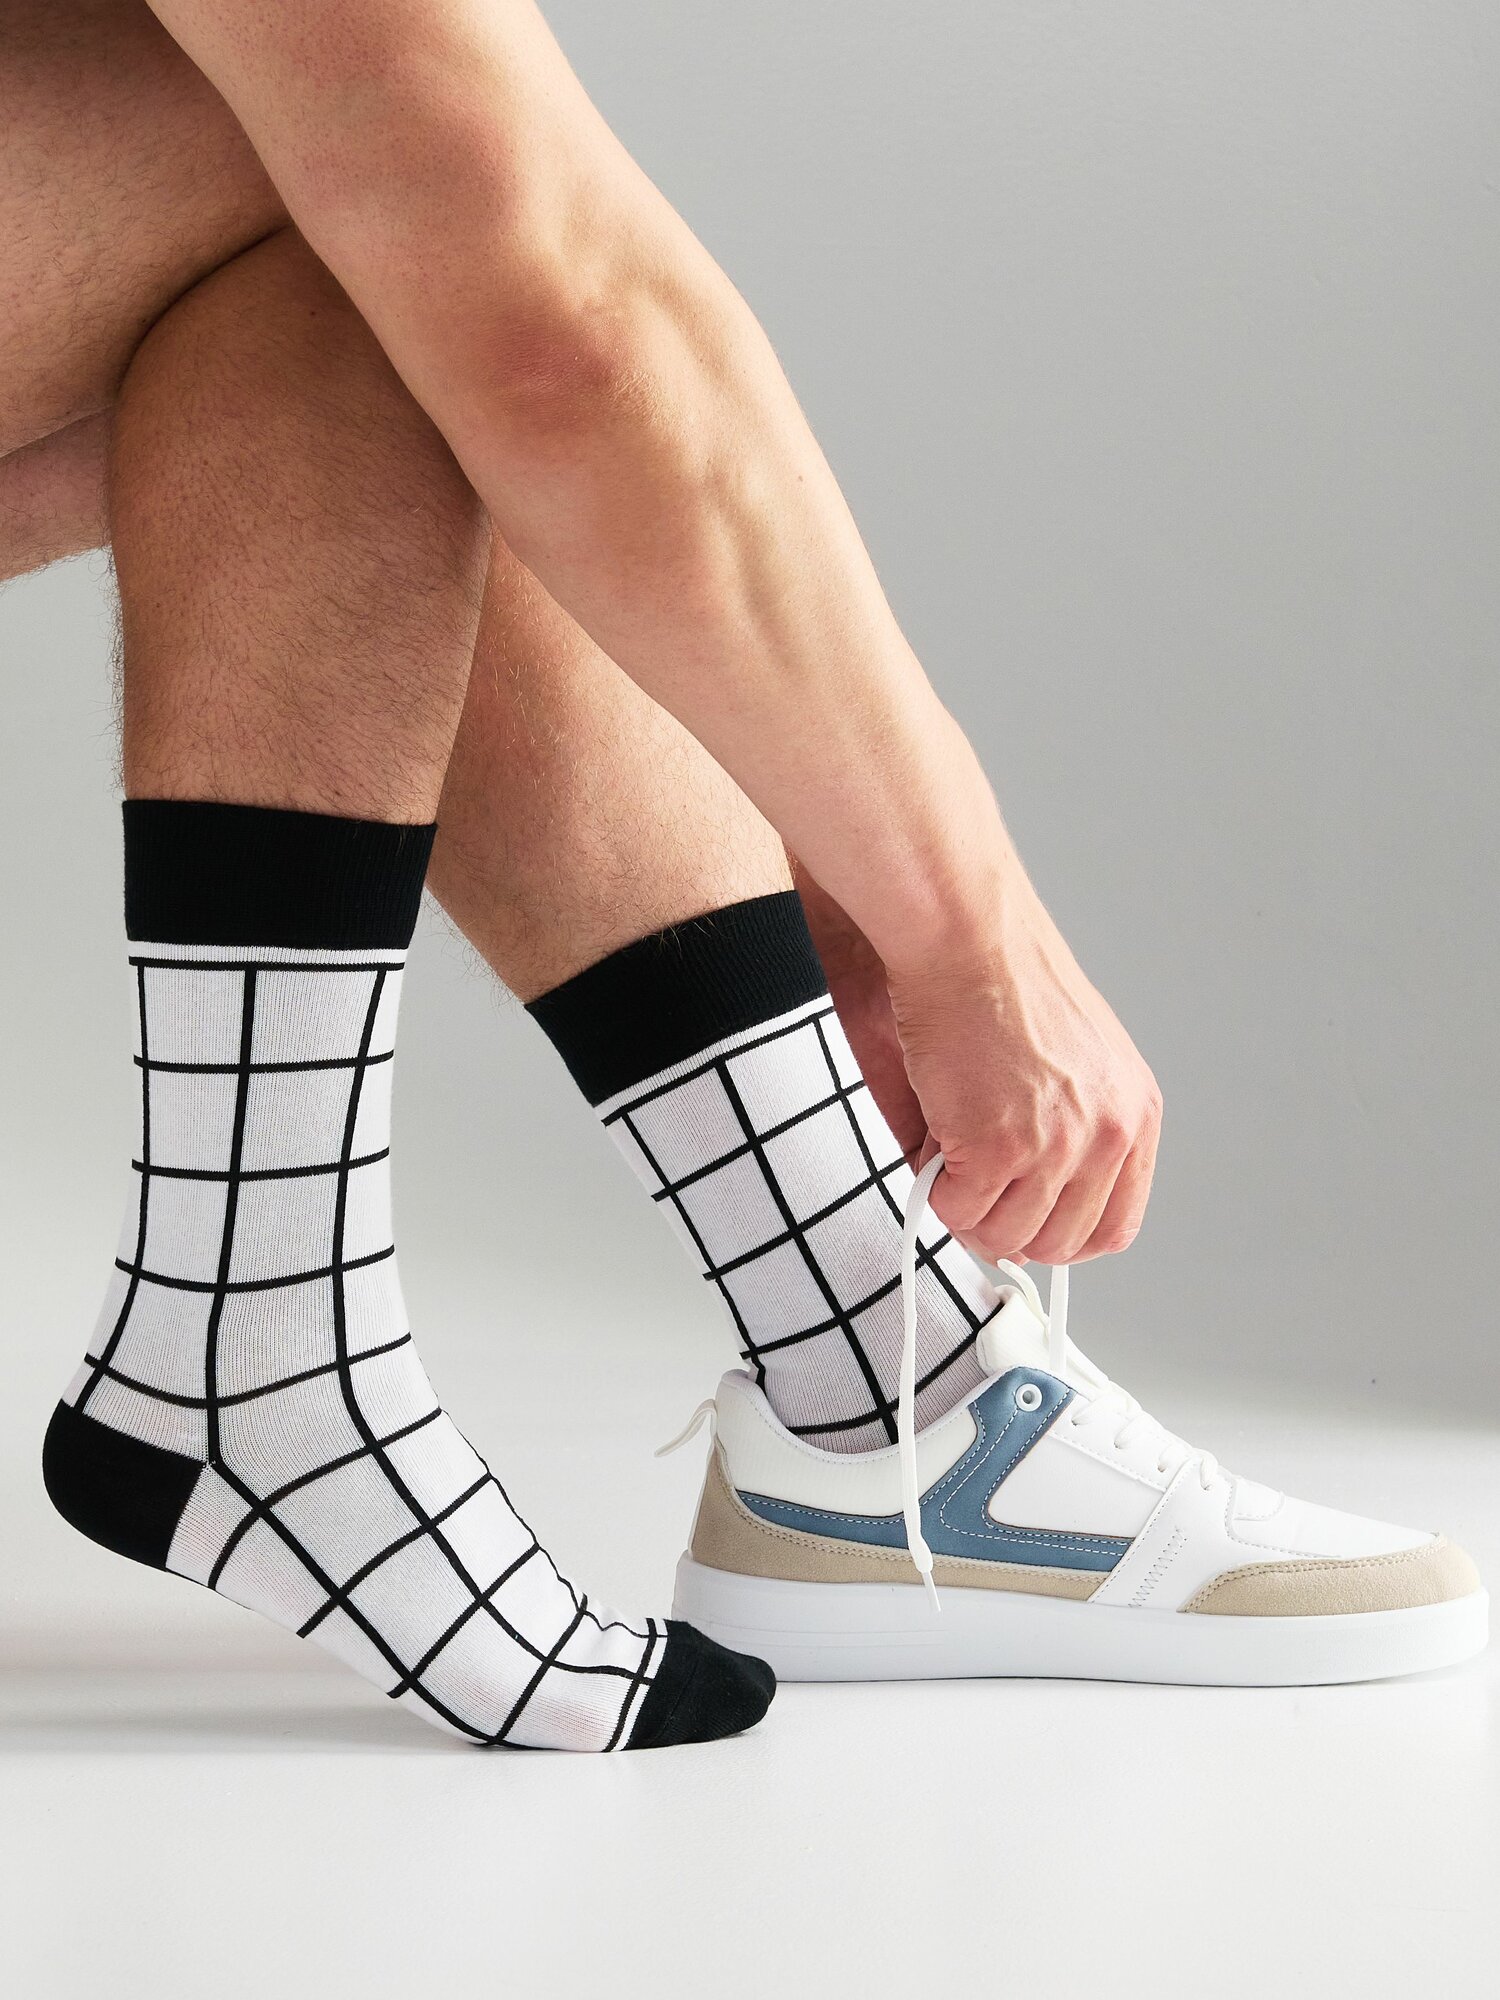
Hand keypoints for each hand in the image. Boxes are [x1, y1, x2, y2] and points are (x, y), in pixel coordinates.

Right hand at [797, 857, 1161, 1265]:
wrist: (967, 938)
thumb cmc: (1002, 976)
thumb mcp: (1073, 1059)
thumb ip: (1065, 1131)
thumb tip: (1020, 1202)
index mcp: (1133, 1112)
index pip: (1114, 1225)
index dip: (1061, 1235)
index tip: (1027, 1223)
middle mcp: (1108, 1134)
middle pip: (1060, 1243)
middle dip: (1007, 1228)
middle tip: (970, 1191)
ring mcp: (1058, 1146)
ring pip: (1005, 1236)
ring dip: (967, 1207)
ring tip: (949, 1149)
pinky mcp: (1000, 1146)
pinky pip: (958, 1210)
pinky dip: (934, 1189)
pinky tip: (934, 1136)